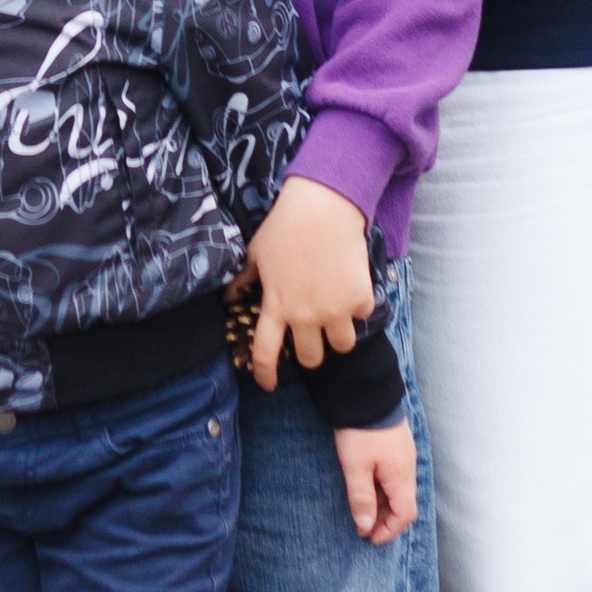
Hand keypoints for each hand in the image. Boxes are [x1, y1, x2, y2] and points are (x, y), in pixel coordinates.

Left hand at [242, 176, 373, 388]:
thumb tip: (230, 298)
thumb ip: (244, 280)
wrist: (324, 208)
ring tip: (335, 317)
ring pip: (342, 346)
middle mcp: (305, 315)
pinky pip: (361, 317)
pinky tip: (350, 288)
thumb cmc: (285, 227)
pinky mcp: (359, 298)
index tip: (268, 384)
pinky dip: (357, 308)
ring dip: (338, 335)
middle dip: (312, 352)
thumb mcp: (256, 253)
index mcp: (276, 305)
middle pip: (312, 359)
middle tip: (313, 337)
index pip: (266, 353)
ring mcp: (335, 309)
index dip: (265, 374)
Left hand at [335, 420, 417, 542]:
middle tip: (363, 527)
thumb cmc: (360, 431)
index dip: (389, 530)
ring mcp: (403, 455)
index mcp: (402, 476)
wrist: (365, 392)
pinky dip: (381, 487)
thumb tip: (365, 526)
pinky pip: (392, 475)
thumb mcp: (355, 467)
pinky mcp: (395, 445)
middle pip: (403, 503)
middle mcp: (408, 467)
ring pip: (396, 489)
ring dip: (382, 503)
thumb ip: (361, 498)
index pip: (405, 514)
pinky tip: (365, 485)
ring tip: (361, 509)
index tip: (369, 538)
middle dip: (385, 519)